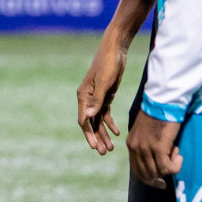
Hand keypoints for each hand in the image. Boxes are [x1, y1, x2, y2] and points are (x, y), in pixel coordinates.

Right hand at [77, 37, 127, 154]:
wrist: (115, 49)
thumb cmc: (108, 63)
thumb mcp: (104, 82)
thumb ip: (97, 101)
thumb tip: (88, 117)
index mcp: (84, 96)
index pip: (84, 120)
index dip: (89, 134)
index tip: (95, 147)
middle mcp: (87, 98)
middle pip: (91, 123)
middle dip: (97, 138)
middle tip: (104, 153)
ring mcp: (96, 98)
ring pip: (98, 121)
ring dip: (104, 134)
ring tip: (111, 148)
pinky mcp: (105, 95)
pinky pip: (105, 114)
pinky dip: (110, 123)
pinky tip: (117, 132)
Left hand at [126, 111, 181, 190]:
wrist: (163, 102)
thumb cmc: (158, 115)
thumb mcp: (146, 133)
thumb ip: (147, 147)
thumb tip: (157, 165)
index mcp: (131, 144)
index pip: (137, 170)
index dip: (149, 179)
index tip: (161, 182)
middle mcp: (136, 147)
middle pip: (147, 174)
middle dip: (161, 177)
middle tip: (172, 169)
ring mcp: (146, 148)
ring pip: (159, 172)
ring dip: (170, 166)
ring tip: (175, 152)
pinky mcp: (158, 147)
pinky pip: (168, 167)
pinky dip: (176, 165)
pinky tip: (179, 154)